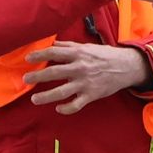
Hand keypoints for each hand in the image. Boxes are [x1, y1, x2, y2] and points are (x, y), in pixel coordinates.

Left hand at [24, 39, 152, 108]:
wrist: (126, 67)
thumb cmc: (105, 55)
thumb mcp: (87, 47)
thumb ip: (69, 46)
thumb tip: (53, 44)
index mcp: (77, 54)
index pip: (53, 53)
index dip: (39, 55)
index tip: (28, 59)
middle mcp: (79, 68)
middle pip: (53, 73)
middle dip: (37, 77)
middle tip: (25, 79)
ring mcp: (85, 83)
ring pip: (61, 92)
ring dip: (46, 96)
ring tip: (34, 99)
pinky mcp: (91, 95)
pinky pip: (76, 105)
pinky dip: (66, 108)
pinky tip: (58, 108)